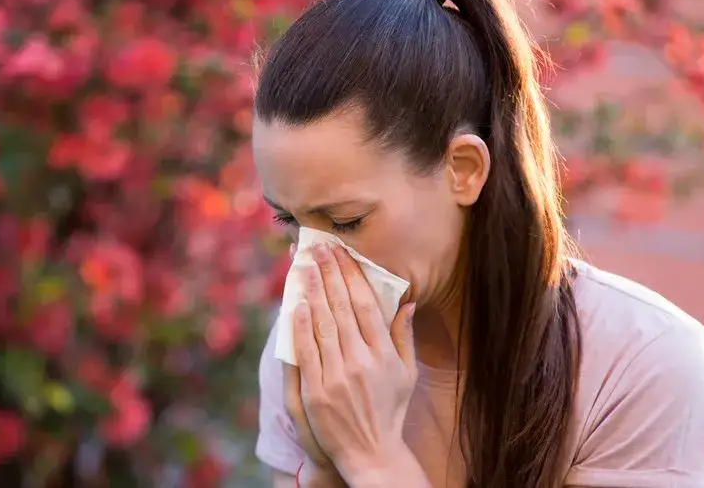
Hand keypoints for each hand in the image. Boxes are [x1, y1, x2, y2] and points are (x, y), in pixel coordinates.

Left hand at [292, 242, 418, 485]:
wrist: (372, 453)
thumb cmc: (390, 410)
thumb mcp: (407, 374)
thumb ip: (404, 336)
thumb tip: (407, 302)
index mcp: (384, 354)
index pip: (365, 305)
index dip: (351, 275)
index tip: (341, 253)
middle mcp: (361, 362)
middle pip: (340, 308)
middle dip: (328, 275)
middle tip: (317, 249)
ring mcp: (337, 377)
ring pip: (321, 325)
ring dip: (312, 292)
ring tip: (304, 267)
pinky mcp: (316, 393)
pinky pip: (306, 352)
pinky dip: (300, 327)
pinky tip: (295, 305)